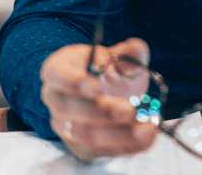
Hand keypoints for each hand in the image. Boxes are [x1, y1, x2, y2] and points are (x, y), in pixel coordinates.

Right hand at [40, 38, 156, 162]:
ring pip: (83, 134)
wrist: (105, 92)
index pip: (57, 74)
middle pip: (69, 108)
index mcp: (59, 69)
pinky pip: (98, 151)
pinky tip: (146, 138)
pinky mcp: (78, 146)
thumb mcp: (116, 56)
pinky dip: (125, 146)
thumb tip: (137, 49)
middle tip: (129, 110)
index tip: (97, 85)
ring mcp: (64, 125)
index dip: (74, 82)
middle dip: (101, 111)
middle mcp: (56, 98)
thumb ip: (128, 52)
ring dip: (117, 134)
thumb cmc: (106, 70)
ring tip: (145, 128)